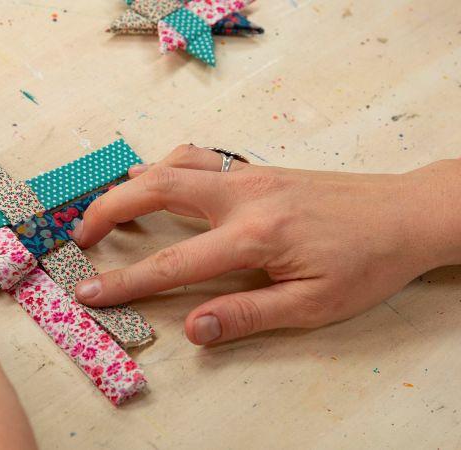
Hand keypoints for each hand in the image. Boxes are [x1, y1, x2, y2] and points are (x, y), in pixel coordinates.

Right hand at [72, 145, 460, 344]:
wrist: (405, 213)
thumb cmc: (366, 263)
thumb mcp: (314, 304)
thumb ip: (249, 315)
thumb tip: (194, 329)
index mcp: (254, 237)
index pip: (172, 263)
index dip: (124, 281)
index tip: (87, 291)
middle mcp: (242, 197)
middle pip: (154, 189)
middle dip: (108, 210)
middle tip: (81, 236)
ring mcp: (247, 175)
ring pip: (171, 164)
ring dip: (131, 183)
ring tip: (109, 211)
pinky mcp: (255, 168)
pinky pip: (196, 158)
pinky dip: (164, 167)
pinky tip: (158, 182)